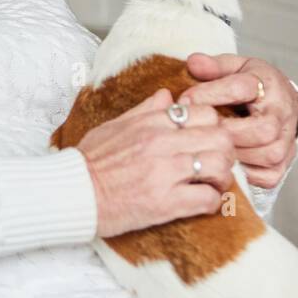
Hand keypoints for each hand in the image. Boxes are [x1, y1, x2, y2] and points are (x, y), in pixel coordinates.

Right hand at [78, 89, 237, 238]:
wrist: (71, 193)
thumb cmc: (89, 162)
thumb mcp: (113, 126)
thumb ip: (144, 110)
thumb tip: (167, 95)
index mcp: (150, 123)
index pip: (204, 112)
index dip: (212, 126)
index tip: (206, 139)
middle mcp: (161, 144)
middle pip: (220, 138)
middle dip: (225, 151)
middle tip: (216, 162)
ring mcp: (165, 173)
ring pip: (220, 165)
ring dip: (222, 176)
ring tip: (211, 183)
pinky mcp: (165, 203)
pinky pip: (208, 199)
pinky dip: (211, 202)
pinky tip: (201, 202)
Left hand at [180, 53, 297, 189]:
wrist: (277, 107)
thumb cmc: (250, 86)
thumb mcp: (233, 68)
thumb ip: (213, 66)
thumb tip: (193, 62)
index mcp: (269, 85)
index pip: (241, 88)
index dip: (210, 93)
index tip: (185, 99)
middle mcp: (283, 115)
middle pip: (261, 129)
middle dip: (224, 130)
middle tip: (196, 131)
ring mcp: (286, 143)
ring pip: (263, 155)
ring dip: (230, 153)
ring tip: (203, 147)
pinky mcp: (280, 167)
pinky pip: (261, 177)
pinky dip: (239, 173)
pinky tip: (218, 163)